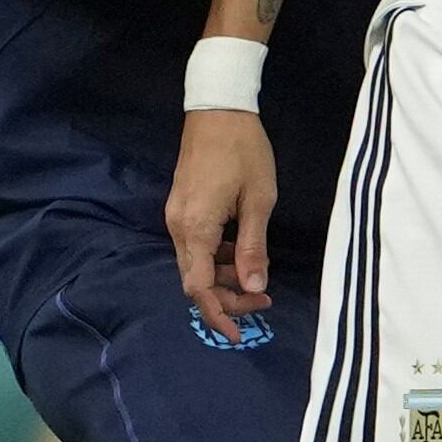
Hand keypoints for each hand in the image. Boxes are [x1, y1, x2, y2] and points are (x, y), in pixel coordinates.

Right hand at [168, 106, 276, 339]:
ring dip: (225, 276)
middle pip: (196, 279)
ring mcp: (177, 216)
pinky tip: (243, 252)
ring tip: (259, 275)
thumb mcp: (259, 200)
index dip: (217, 313)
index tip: (238, 333)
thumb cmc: (244, 150)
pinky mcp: (182, 207)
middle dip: (228, 296)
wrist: (218, 107)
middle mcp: (178, 226)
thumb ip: (253, 247)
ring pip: (196, 263)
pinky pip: (197, 244)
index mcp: (195, 227)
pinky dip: (218, 257)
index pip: (198, 286)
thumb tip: (254, 286)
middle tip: (265, 298)